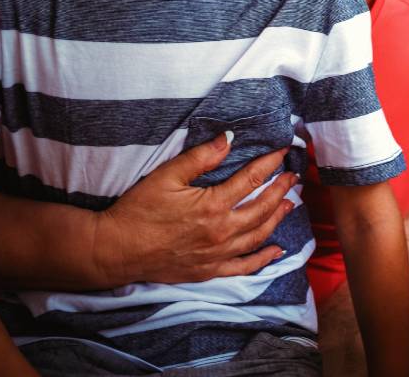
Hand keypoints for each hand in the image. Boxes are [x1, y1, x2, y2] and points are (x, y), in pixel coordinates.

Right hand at [95, 132, 296, 284]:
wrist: (115, 249)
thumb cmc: (137, 210)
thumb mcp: (166, 176)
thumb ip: (200, 157)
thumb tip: (228, 138)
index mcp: (212, 205)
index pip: (251, 179)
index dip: (270, 163)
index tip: (283, 151)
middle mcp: (221, 231)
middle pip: (262, 207)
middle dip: (281, 189)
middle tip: (293, 176)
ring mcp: (217, 254)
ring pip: (259, 235)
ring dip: (277, 218)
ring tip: (289, 204)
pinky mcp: (209, 270)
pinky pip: (244, 267)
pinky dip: (263, 259)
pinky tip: (277, 251)